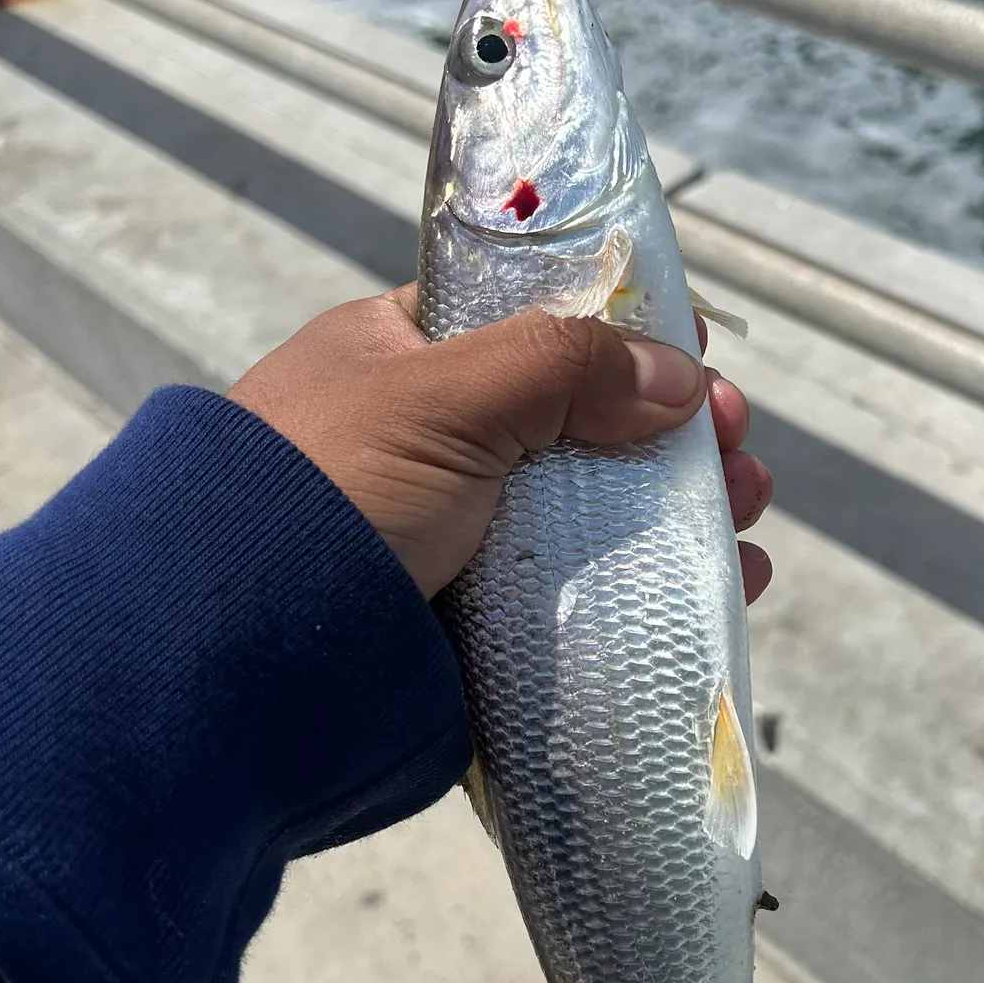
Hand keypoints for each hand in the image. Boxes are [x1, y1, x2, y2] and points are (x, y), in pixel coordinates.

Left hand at [228, 286, 772, 602]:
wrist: (235, 661)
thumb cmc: (330, 493)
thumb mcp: (443, 399)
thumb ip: (562, 367)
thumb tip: (678, 375)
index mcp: (409, 356)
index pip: (537, 322)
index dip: (625, 335)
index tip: (699, 357)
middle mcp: (438, 438)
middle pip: (585, 420)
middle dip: (675, 434)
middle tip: (740, 453)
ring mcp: (463, 530)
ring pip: (597, 508)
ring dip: (683, 511)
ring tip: (748, 522)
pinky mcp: (480, 613)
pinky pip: (585, 587)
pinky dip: (657, 584)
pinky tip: (722, 586)